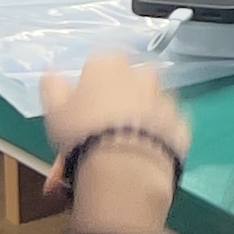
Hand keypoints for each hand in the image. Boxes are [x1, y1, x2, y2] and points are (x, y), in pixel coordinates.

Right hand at [41, 53, 192, 233]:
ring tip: (117, 150)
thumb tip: (52, 73)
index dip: (88, 89)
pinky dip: (154, 138)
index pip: (97, 67)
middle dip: (114, 103)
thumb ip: (53, 87)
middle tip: (98, 132)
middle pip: (125, 85)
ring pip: (146, 106)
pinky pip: (164, 128)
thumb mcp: (55, 110)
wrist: (125, 168)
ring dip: (136, 120)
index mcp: (110, 64)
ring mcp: (165, 99)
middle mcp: (142, 74)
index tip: (81, 111)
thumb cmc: (83, 133)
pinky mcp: (181, 124)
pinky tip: (140, 156)